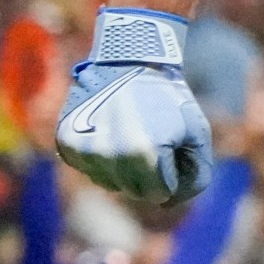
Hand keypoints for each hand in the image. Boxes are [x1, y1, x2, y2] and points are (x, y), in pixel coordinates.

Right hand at [55, 8, 213, 204]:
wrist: (130, 60)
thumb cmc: (169, 97)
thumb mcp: (196, 132)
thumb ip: (195, 174)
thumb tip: (169, 203)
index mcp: (145, 155)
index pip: (161, 193)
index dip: (171, 172)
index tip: (170, 145)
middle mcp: (110, 156)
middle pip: (134, 191)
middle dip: (149, 173)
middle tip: (151, 138)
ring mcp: (84, 149)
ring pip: (109, 183)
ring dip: (123, 167)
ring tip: (130, 132)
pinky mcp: (66, 142)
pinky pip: (89, 169)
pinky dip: (102, 157)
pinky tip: (110, 131)